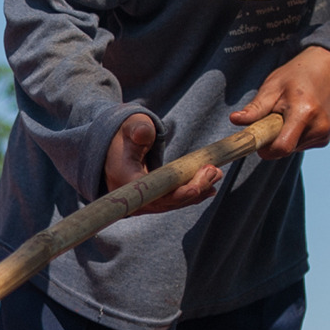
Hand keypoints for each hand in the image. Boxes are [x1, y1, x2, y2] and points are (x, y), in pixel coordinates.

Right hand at [104, 111, 222, 213]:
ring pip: (173, 203)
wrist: (114, 147)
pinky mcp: (152, 200)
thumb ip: (137, 129)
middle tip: (214, 171)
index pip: (153, 195)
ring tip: (216, 174)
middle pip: (167, 202)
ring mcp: (142, 201)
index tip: (196, 187)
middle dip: (194, 188)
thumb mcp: (129, 127)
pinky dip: (192, 194)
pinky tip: (210, 187)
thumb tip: (144, 133)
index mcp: (123, 179)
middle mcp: (132, 197)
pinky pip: (173, 201)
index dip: (176, 194)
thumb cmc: (124, 134)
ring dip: (197, 190)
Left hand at [231, 46, 329, 159]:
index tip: (257, 138)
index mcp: (304, 112)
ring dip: (283, 136)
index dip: (265, 148)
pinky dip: (293, 136)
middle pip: (284, 149)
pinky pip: (299, 145)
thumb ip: (255, 108)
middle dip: (272, 139)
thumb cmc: (297, 76)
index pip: (281, 148)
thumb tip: (234, 120)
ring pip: (290, 149)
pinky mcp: (324, 139)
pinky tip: (298, 119)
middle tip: (274, 116)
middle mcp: (318, 127)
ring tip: (288, 114)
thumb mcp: (273, 86)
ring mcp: (323, 134)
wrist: (328, 70)